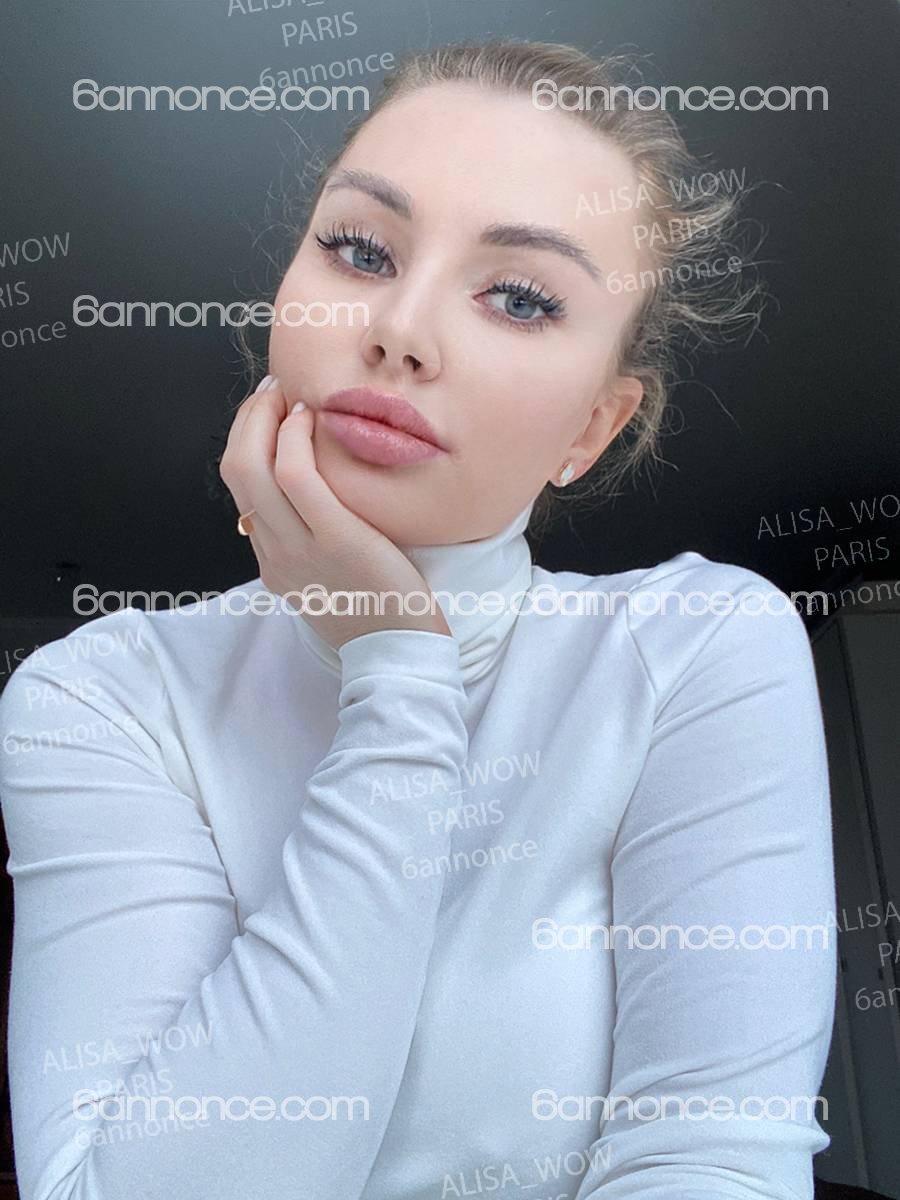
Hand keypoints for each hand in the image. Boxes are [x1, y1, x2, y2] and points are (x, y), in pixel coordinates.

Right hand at [218, 375, 452, 649]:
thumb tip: (320, 491)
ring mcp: (298, 546)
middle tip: (274, 390)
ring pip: (251, 466)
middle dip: (247, 419)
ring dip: (264, 417)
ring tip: (291, 395)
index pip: (241, 488)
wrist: (400, 656)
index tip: (269, 412)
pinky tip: (313, 419)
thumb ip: (316, 541)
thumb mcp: (331, 579)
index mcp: (272, 561)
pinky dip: (294, 437)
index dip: (248, 440)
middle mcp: (274, 551)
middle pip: (234, 469)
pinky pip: (296, 475)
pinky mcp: (335, 539)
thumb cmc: (380, 614)